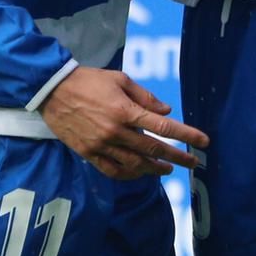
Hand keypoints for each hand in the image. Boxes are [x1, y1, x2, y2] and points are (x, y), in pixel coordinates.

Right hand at [41, 67, 209, 179]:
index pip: (163, 126)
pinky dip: (130, 175)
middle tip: (192, 162)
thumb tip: (166, 110)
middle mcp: (116, 131)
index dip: (186, 135)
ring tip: (167, 170)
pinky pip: (113, 171)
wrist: (52, 90)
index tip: (203, 142)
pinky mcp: (88, 153)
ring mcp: (101, 145)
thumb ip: (145, 97)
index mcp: (125, 110)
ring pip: (135, 165)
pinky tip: (140, 173)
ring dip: (154, 169)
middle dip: (177, 157)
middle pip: (153, 150)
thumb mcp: (120, 80)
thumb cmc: (89, 80)